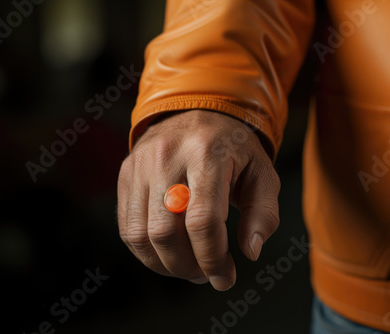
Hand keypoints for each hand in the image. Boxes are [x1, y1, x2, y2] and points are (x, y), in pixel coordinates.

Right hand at [117, 110, 279, 290]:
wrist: (197, 110)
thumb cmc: (234, 147)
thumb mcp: (263, 173)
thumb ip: (263, 212)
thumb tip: (250, 251)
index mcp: (207, 153)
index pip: (202, 220)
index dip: (212, 259)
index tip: (224, 277)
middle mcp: (167, 156)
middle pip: (165, 233)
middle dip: (187, 267)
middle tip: (206, 274)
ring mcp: (141, 164)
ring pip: (140, 235)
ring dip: (164, 264)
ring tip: (187, 266)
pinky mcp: (126, 173)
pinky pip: (127, 226)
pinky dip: (146, 251)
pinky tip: (167, 254)